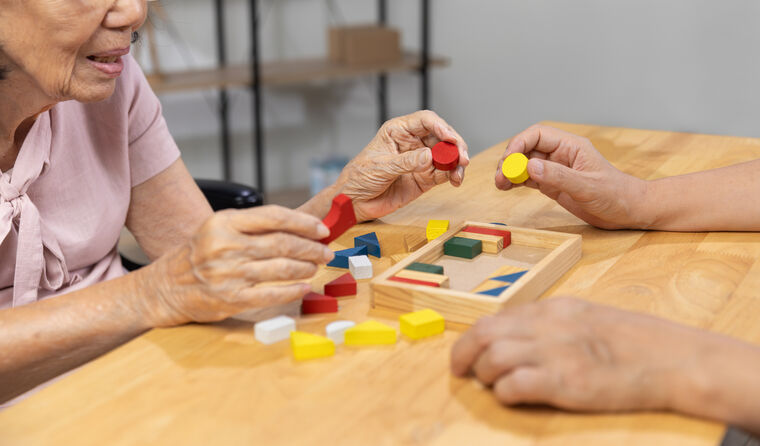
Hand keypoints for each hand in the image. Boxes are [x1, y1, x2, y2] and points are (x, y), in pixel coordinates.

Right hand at [144, 206, 333, 325]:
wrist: (164, 287)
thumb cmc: (198, 255)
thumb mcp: (219, 229)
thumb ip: (253, 226)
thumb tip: (299, 228)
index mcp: (224, 222)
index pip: (274, 217)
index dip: (303, 223)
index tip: (321, 229)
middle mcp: (226, 246)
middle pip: (283, 243)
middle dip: (311, 248)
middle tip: (325, 251)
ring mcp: (228, 274)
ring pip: (281, 268)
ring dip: (305, 267)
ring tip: (315, 267)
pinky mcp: (230, 298)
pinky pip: (271, 293)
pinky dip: (293, 290)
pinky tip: (304, 287)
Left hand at [337, 110, 469, 220]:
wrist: (354, 202)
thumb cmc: (359, 178)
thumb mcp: (380, 167)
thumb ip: (406, 162)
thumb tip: (429, 157)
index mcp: (398, 131)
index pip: (425, 121)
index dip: (440, 126)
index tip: (449, 138)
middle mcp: (413, 143)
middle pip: (442, 137)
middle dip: (455, 146)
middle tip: (462, 158)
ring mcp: (420, 161)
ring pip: (446, 156)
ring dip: (457, 163)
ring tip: (459, 173)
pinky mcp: (425, 178)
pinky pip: (444, 174)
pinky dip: (452, 176)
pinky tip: (454, 180)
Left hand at [451, 298, 708, 411]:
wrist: (670, 359)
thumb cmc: (631, 340)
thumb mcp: (583, 316)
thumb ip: (549, 322)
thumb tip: (515, 334)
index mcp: (552, 309)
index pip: (495, 317)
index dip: (472, 337)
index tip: (467, 352)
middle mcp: (548, 327)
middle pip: (484, 333)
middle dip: (463, 353)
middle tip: (460, 370)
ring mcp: (556, 354)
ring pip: (494, 357)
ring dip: (485, 374)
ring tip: (494, 384)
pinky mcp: (566, 383)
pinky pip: (515, 385)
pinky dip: (505, 393)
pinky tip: (512, 396)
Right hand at [495, 125, 648, 228]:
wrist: (629, 211)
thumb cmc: (616, 195)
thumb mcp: (587, 187)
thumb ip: (558, 176)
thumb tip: (529, 166)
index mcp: (571, 146)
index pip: (538, 135)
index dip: (519, 144)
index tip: (508, 161)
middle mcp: (561, 155)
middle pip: (527, 149)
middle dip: (510, 160)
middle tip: (500, 177)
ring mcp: (556, 169)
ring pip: (525, 164)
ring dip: (510, 172)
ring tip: (500, 184)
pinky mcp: (553, 184)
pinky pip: (530, 178)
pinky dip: (516, 181)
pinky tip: (507, 187)